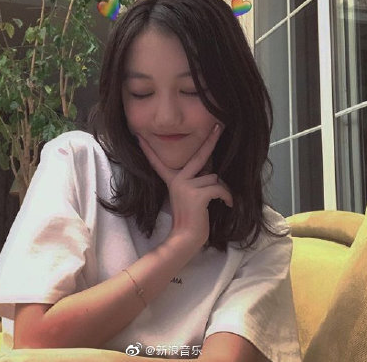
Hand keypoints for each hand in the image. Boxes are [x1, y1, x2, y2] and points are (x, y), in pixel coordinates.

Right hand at [136, 123, 232, 246]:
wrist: (186, 239)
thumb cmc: (190, 219)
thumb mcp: (188, 197)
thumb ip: (194, 182)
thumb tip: (212, 172)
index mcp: (172, 180)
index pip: (159, 162)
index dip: (149, 150)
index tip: (139, 137)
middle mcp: (177, 180)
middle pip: (199, 156)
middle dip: (211, 140)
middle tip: (219, 126)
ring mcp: (186, 186)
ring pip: (214, 177)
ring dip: (221, 189)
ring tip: (219, 200)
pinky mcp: (197, 195)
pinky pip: (219, 188)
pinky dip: (227, 197)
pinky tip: (227, 204)